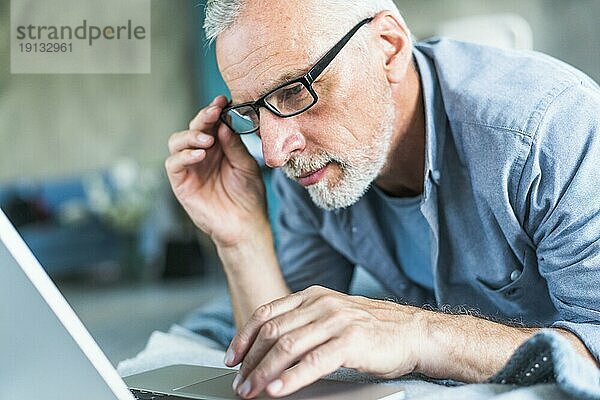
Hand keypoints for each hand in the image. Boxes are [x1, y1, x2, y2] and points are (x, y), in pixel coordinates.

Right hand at [165, 96, 266, 247]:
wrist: (245, 225)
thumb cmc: (249, 196)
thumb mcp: (246, 166)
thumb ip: (234, 145)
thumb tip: (223, 124)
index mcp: (219, 147)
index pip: (211, 123)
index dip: (214, 110)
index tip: (223, 100)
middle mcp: (202, 154)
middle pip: (193, 127)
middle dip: (203, 117)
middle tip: (214, 111)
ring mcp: (190, 168)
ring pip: (177, 141)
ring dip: (191, 135)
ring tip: (207, 139)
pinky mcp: (181, 183)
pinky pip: (174, 163)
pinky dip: (184, 155)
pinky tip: (200, 154)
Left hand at [224, 286, 423, 397]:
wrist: (412, 332)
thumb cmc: (371, 328)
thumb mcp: (332, 315)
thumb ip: (303, 323)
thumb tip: (269, 348)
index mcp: (312, 295)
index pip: (267, 313)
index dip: (244, 337)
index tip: (231, 358)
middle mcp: (321, 304)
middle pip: (272, 331)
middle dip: (250, 360)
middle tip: (239, 383)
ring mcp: (336, 320)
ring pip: (288, 346)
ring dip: (264, 372)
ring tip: (252, 390)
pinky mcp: (351, 341)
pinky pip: (313, 362)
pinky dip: (291, 378)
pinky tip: (278, 390)